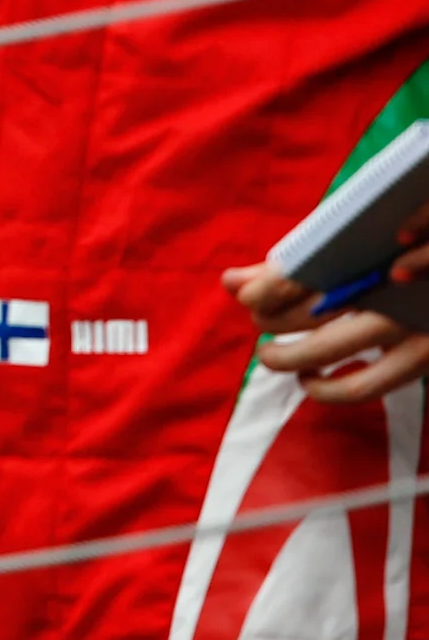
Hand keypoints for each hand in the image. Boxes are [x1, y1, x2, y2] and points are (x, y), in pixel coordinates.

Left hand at [224, 195, 428, 404]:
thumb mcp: (347, 250)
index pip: (297, 274)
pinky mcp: (423, 357)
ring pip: (327, 351)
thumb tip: (229, 282)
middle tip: (259, 319)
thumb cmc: (391, 255)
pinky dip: (326, 390)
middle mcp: (385, 287)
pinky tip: (309, 377)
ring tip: (270, 355)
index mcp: (364, 249)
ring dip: (287, 358)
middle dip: (270, 320)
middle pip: (307, 310)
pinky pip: (363, 386)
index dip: (262, 290)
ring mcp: (407, 324)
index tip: (244, 298)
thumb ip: (287, 267)